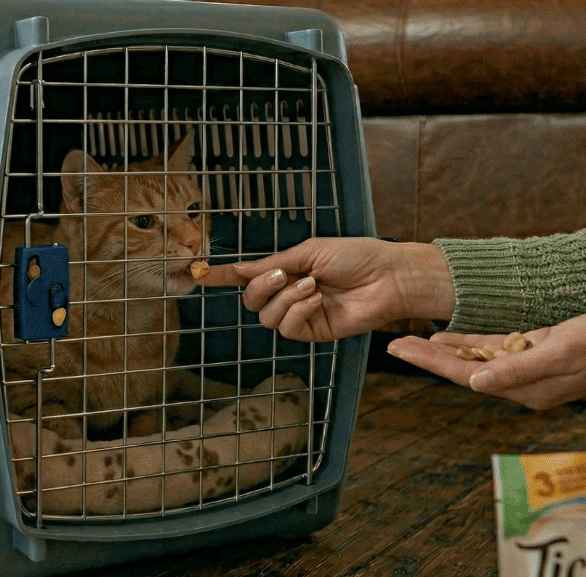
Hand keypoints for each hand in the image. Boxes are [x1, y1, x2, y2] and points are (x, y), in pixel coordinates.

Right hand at [198, 238, 454, 340]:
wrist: (388, 276)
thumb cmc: (355, 256)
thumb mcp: (309, 252)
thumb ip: (272, 263)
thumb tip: (238, 269)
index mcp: (287, 272)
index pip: (247, 277)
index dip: (221, 276)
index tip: (197, 272)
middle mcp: (289, 295)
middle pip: (251, 301)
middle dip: (261, 287)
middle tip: (283, 274)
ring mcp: (300, 315)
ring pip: (267, 317)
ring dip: (285, 298)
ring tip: (311, 285)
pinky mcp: (314, 332)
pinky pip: (287, 328)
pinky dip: (297, 311)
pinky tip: (316, 299)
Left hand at [386, 308, 585, 408]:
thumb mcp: (561, 353)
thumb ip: (517, 368)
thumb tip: (475, 381)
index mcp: (525, 390)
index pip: (464, 376)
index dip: (429, 363)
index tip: (399, 353)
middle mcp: (520, 383)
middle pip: (461, 369)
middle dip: (425, 357)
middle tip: (391, 344)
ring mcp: (525, 368)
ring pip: (472, 358)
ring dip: (441, 349)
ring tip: (408, 341)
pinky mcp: (533, 351)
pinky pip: (492, 348)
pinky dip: (467, 342)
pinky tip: (444, 337)